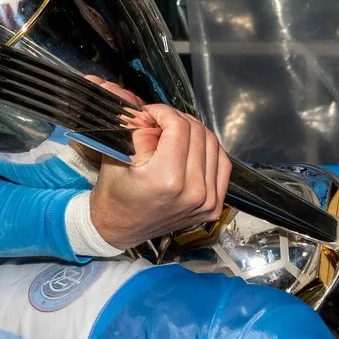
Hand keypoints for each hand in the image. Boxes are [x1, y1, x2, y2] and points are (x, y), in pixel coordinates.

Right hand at [88, 103, 231, 250]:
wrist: (120, 226)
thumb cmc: (116, 193)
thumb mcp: (118, 154)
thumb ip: (138, 127)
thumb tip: (154, 113)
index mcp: (166, 179)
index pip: (179, 127)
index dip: (163, 112)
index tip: (152, 113)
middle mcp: (192, 192)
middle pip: (198, 133)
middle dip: (177, 120)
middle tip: (160, 123)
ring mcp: (207, 201)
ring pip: (213, 144)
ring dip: (193, 133)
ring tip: (174, 136)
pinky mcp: (213, 205)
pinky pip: (222, 164)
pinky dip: (208, 151)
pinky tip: (191, 149)